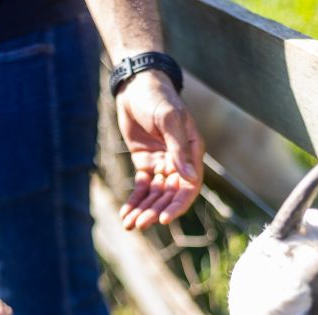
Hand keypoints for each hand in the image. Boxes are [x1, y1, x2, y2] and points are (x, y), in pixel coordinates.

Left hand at [115, 70, 204, 229]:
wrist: (136, 85)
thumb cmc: (157, 98)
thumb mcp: (168, 119)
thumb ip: (178, 148)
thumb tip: (189, 178)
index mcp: (193, 152)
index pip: (189, 186)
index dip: (177, 205)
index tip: (163, 219)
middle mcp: (180, 161)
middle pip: (170, 194)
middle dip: (155, 211)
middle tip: (140, 225)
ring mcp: (162, 163)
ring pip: (155, 194)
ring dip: (144, 210)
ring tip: (130, 224)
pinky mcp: (146, 162)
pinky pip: (142, 187)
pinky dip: (135, 201)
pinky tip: (125, 214)